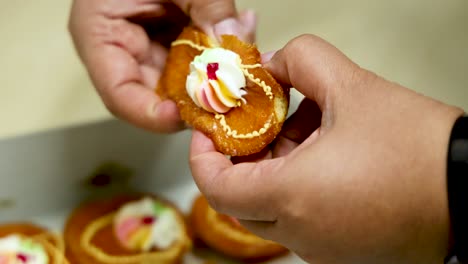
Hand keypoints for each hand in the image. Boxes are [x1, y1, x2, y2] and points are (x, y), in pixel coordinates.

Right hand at [69, 0, 255, 132]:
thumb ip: (206, 7)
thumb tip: (237, 44)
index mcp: (101, 37)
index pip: (120, 96)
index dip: (152, 115)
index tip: (188, 115)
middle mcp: (124, 50)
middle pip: (159, 94)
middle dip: (199, 95)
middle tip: (233, 90)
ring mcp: (150, 46)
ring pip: (185, 79)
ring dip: (217, 72)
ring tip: (245, 51)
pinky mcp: (170, 39)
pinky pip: (197, 57)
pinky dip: (220, 50)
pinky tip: (241, 33)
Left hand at [190, 34, 463, 263]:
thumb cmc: (419, 149)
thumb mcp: (355, 87)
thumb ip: (303, 60)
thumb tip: (275, 64)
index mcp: (292, 197)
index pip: (216, 188)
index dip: (202, 156)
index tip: (208, 130)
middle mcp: (301, 234)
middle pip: (242, 197)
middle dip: (242, 157)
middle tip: (260, 124)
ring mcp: (322, 250)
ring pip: (272, 209)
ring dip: (275, 170)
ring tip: (306, 133)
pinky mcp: (342, 254)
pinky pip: (300, 221)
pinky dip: (298, 190)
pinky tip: (327, 159)